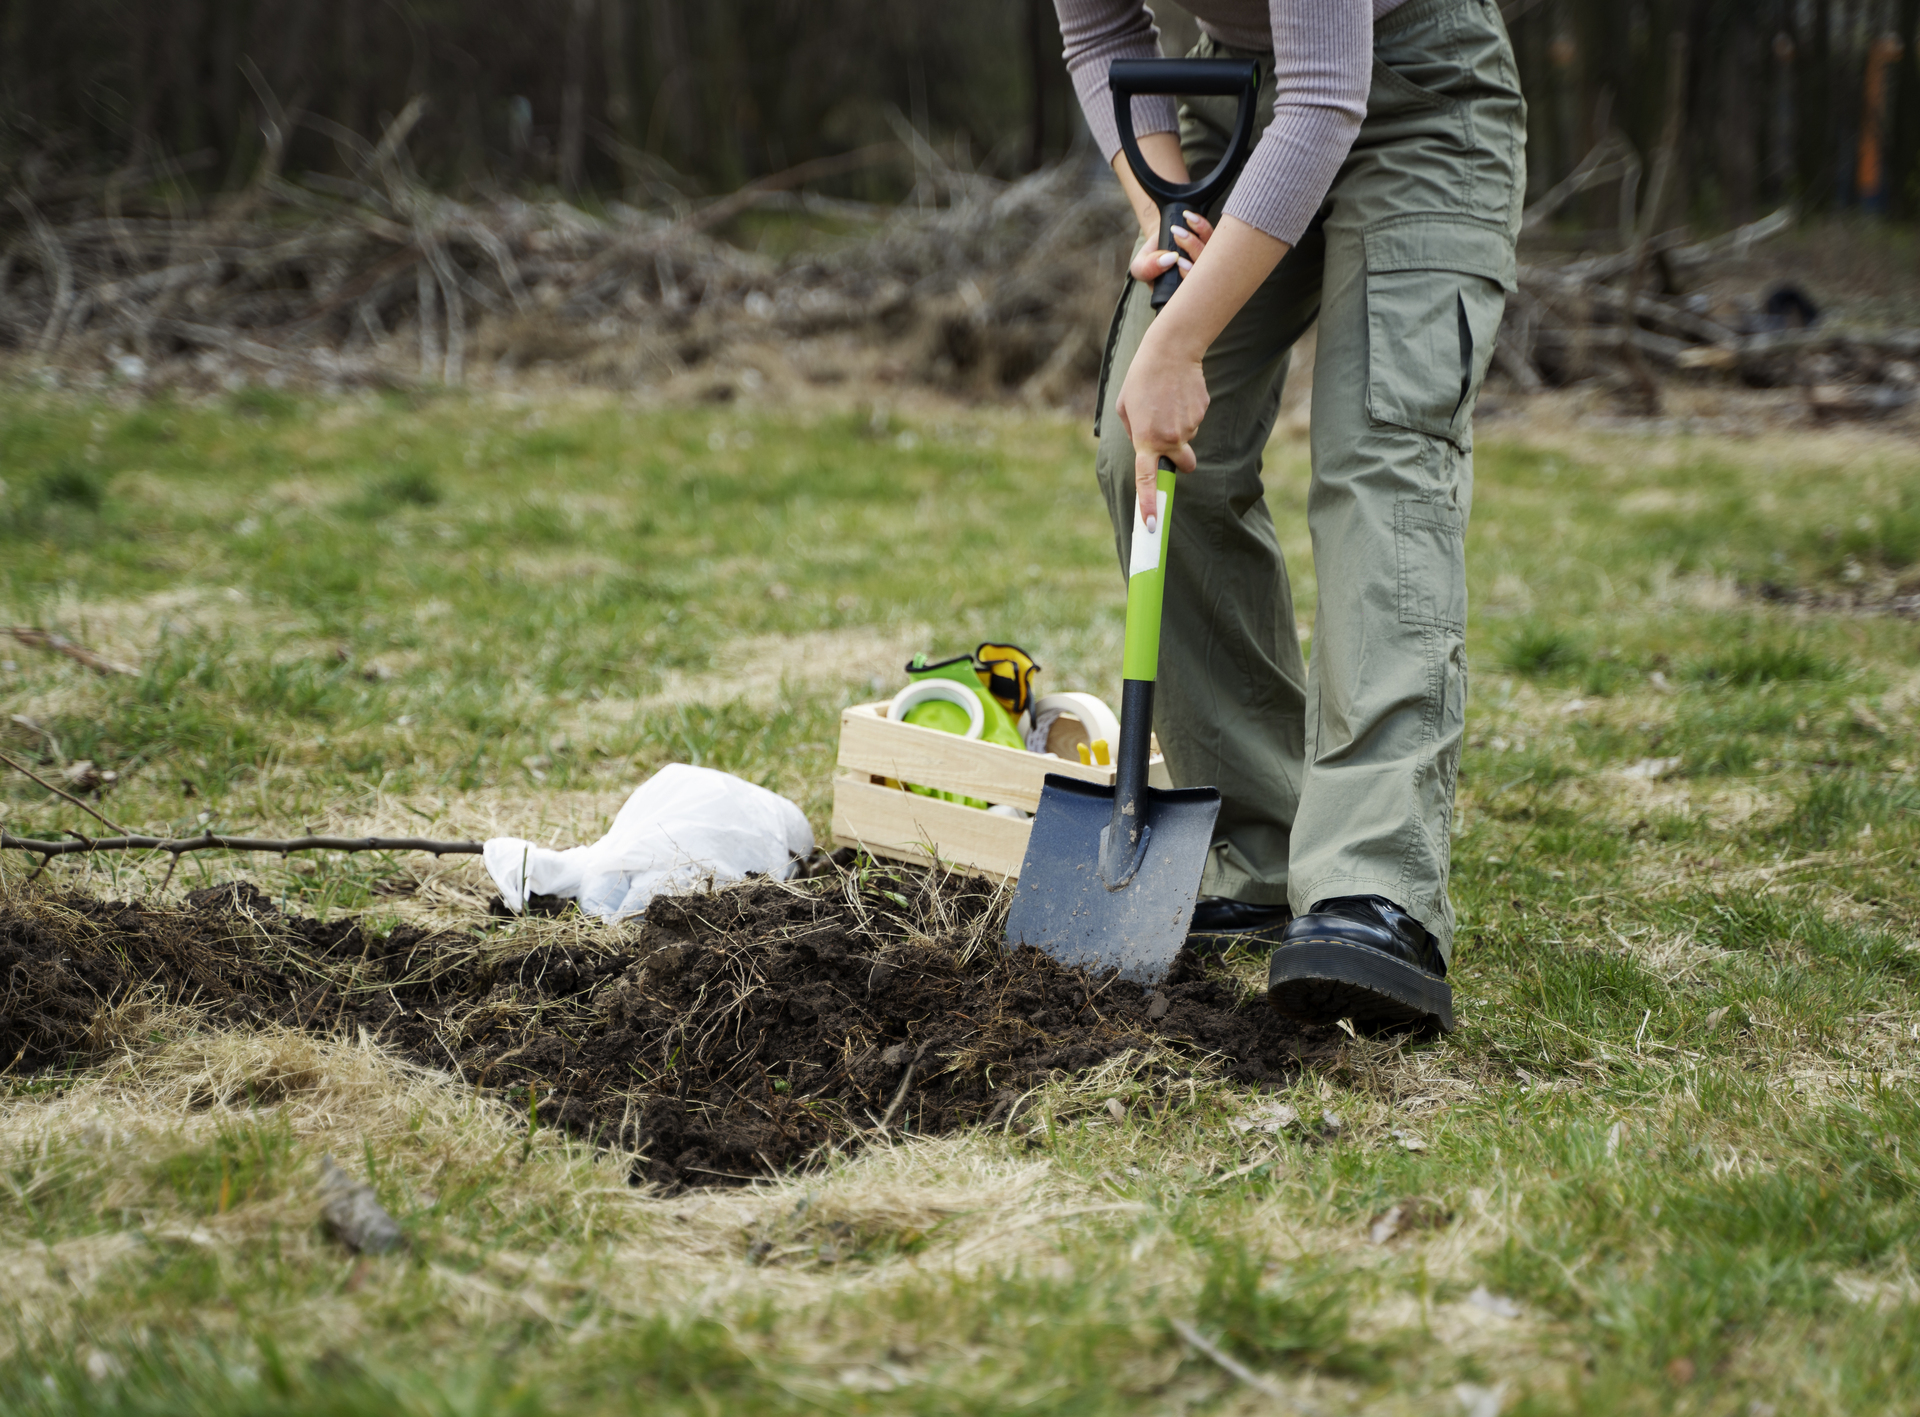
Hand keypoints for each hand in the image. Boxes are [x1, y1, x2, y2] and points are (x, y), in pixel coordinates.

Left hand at [1115, 322, 1206, 529]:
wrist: (1171, 351)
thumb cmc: (1141, 379)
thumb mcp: (1125, 408)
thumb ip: (1134, 433)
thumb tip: (1146, 447)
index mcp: (1146, 439)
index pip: (1147, 479)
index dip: (1149, 503)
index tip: (1152, 524)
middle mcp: (1170, 437)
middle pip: (1184, 464)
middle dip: (1181, 461)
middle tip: (1173, 442)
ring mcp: (1189, 426)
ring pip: (1186, 437)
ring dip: (1177, 425)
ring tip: (1166, 400)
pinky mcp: (1202, 413)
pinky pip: (1193, 421)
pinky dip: (1186, 412)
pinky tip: (1178, 393)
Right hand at [1127, 208, 1213, 286]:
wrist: (1158, 241)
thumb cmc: (1151, 259)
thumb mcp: (1140, 266)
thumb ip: (1148, 268)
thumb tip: (1170, 259)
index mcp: (1183, 293)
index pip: (1192, 292)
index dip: (1190, 277)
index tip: (1179, 262)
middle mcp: (1199, 280)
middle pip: (1206, 269)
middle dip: (1193, 249)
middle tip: (1177, 237)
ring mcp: (1207, 263)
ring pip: (1211, 252)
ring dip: (1195, 236)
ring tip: (1177, 229)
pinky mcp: (1211, 246)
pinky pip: (1212, 236)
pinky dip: (1201, 225)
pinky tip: (1188, 218)